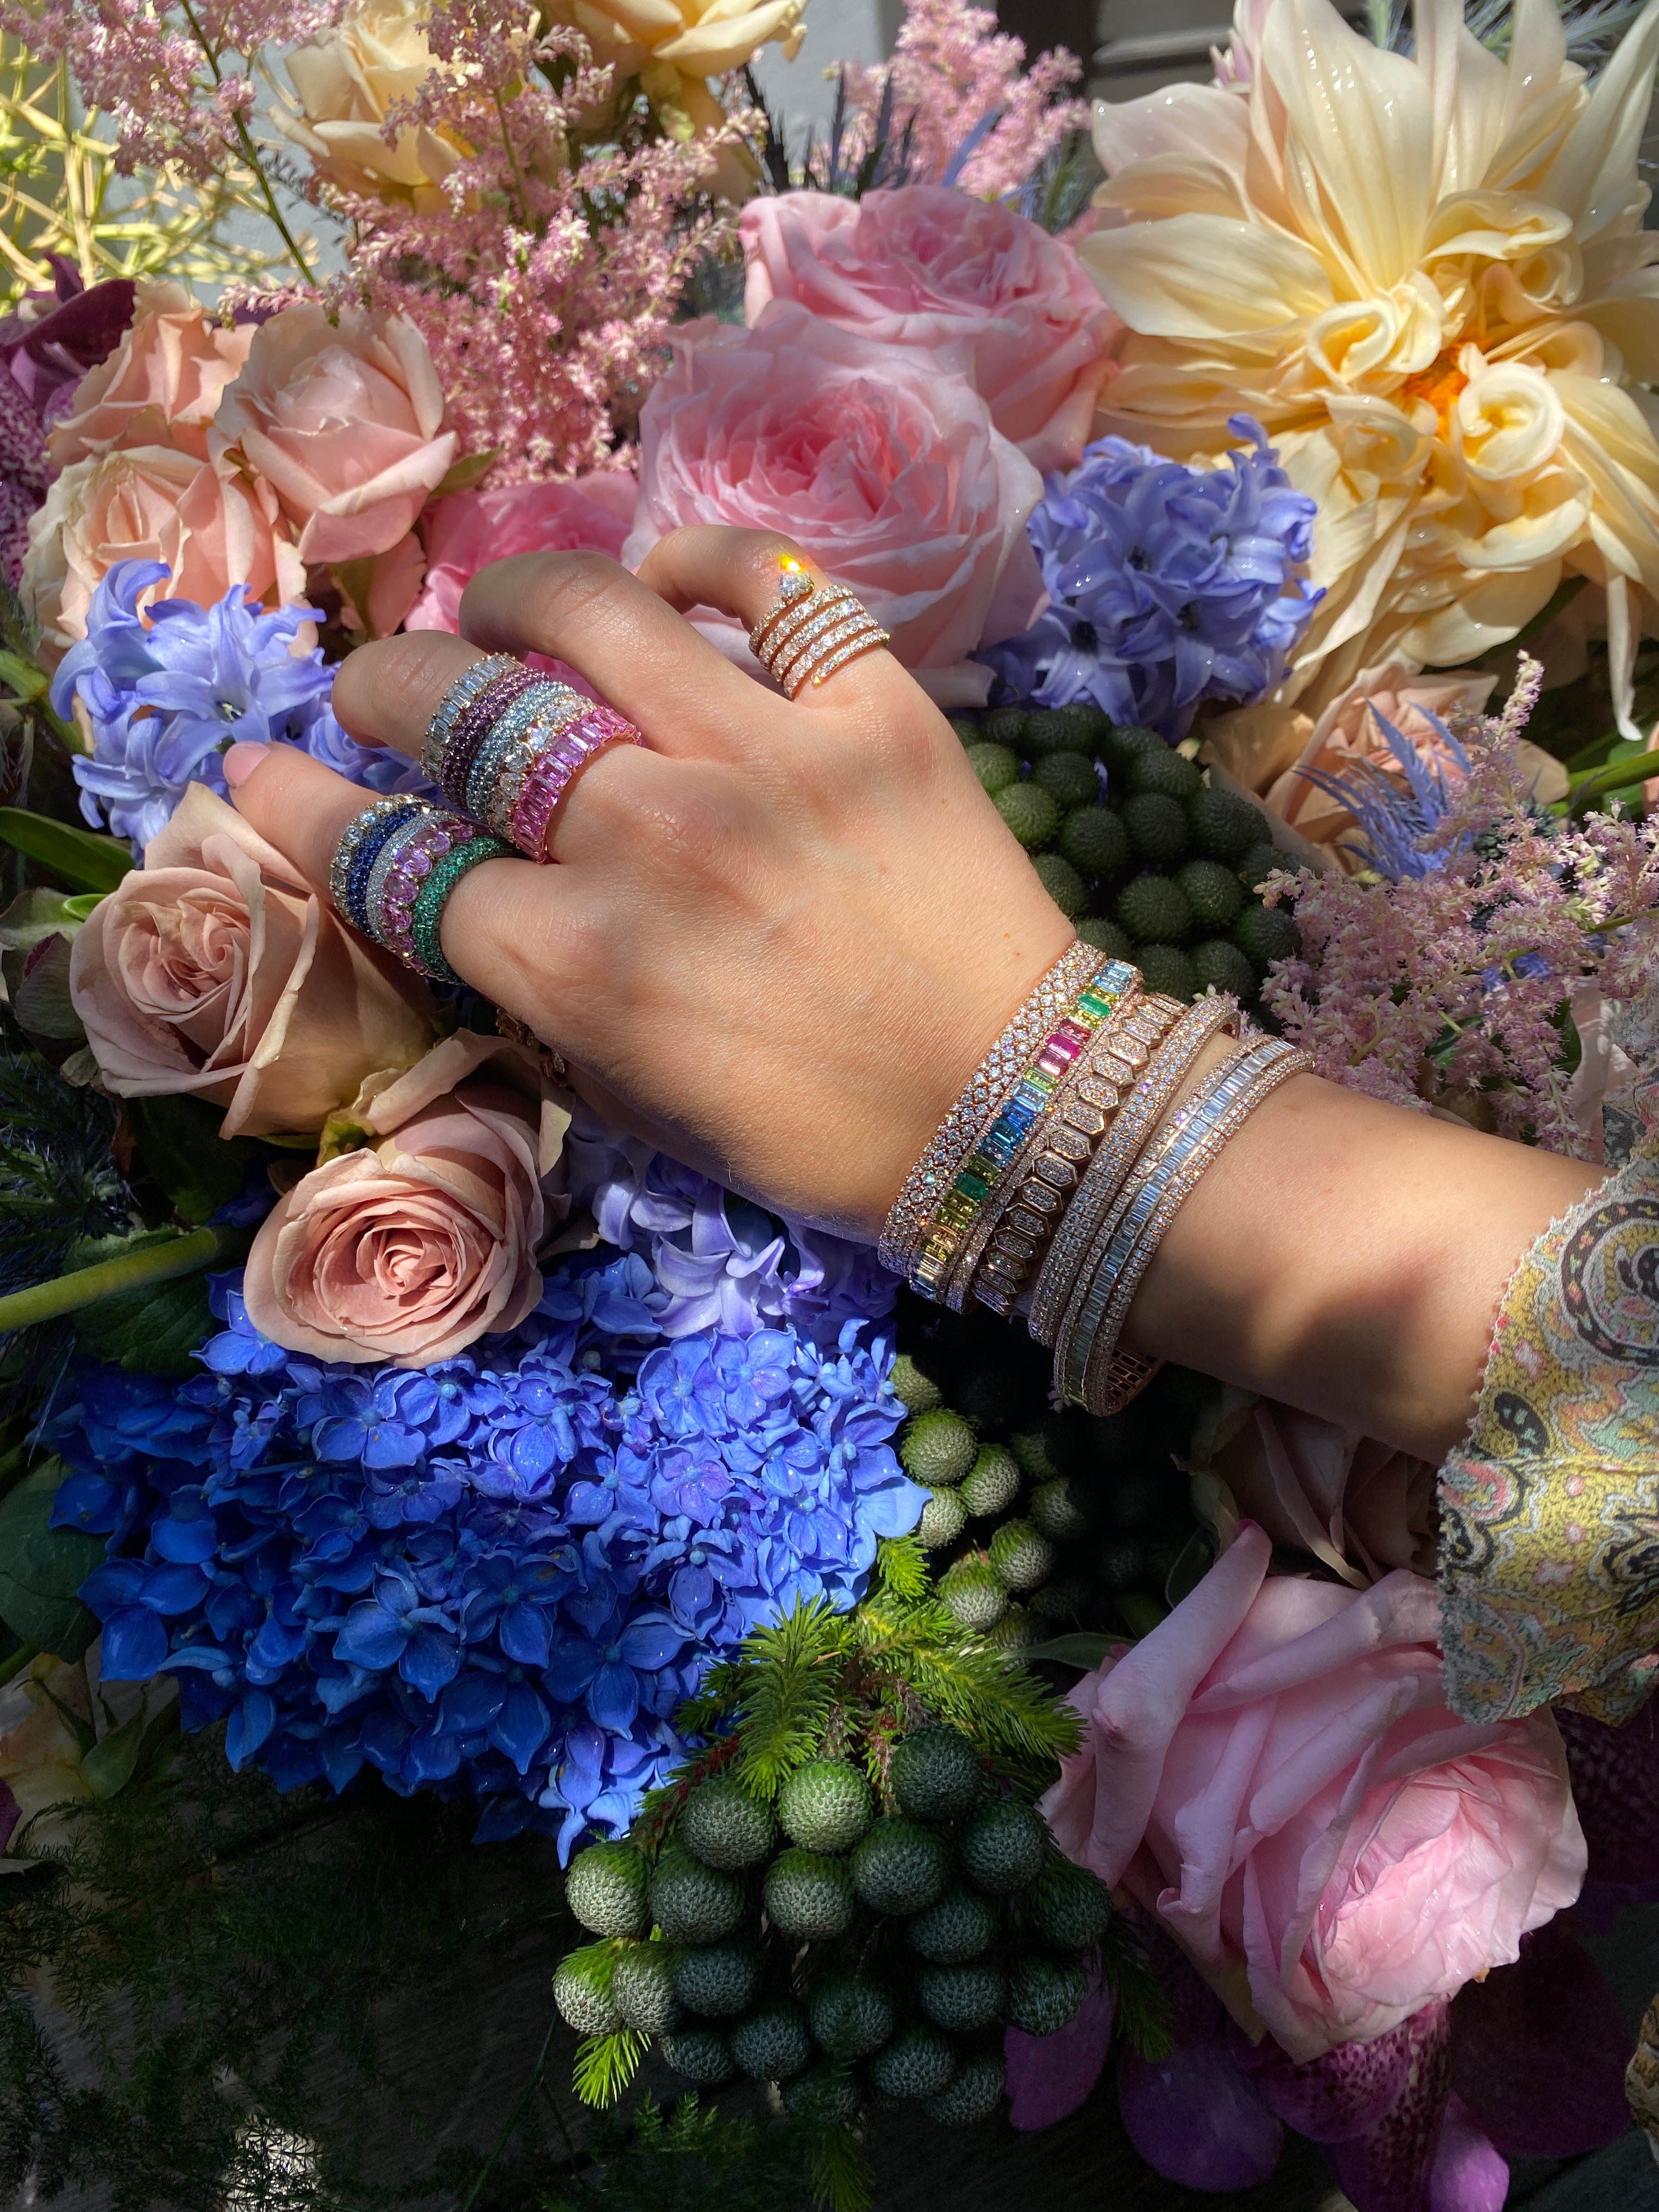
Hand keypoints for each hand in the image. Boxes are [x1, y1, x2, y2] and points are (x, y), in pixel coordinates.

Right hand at [221, 529, 1073, 1239]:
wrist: (1025, 1120)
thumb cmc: (823, 1142)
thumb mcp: (643, 1106)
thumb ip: (542, 998)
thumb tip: (469, 897)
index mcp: (579, 965)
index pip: (396, 859)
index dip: (308, 812)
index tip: (267, 773)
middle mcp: (648, 840)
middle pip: (463, 713)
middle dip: (385, 688)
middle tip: (380, 687)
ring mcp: (765, 758)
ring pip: (592, 609)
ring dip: (515, 593)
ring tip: (501, 605)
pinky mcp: (877, 710)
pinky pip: (773, 585)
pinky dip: (709, 562)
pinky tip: (674, 575)